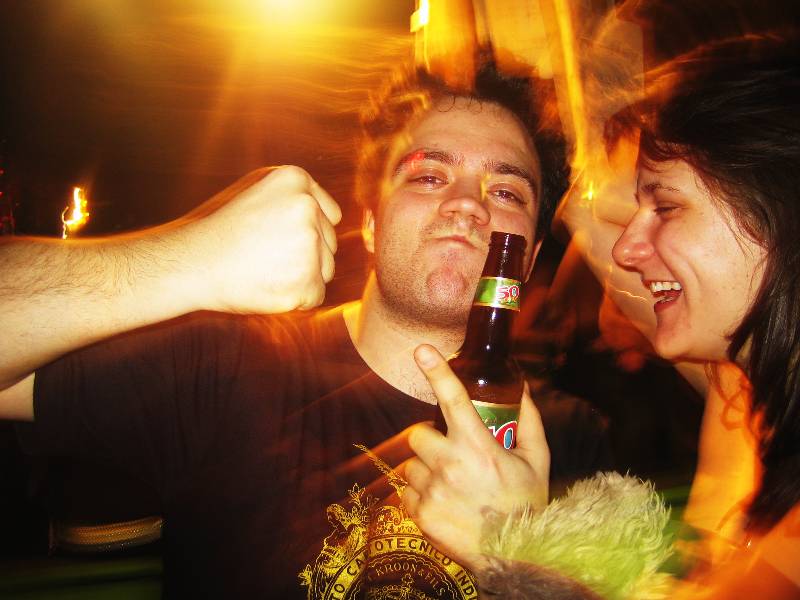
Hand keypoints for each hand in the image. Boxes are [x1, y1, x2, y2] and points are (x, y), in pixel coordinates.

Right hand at [177, 165, 340, 313]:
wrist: (190, 263)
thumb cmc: (219, 230)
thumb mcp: (255, 190)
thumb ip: (294, 195)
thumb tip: (332, 214)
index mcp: (296, 179)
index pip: (330, 215)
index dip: (304, 230)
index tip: (273, 235)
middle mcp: (307, 207)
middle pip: (329, 243)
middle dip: (304, 254)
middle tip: (262, 254)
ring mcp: (308, 243)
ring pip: (325, 270)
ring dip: (302, 276)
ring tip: (264, 269)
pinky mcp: (305, 280)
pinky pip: (316, 296)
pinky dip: (296, 299)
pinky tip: (267, 286)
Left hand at [402, 344, 549, 570]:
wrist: (515, 556)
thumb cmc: (526, 504)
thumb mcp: (537, 460)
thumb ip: (529, 421)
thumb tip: (522, 387)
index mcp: (478, 446)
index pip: (454, 399)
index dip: (436, 371)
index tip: (421, 350)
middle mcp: (451, 465)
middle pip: (418, 434)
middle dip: (430, 439)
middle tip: (449, 452)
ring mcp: (433, 490)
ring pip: (411, 464)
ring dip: (426, 469)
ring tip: (450, 484)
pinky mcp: (420, 514)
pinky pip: (406, 492)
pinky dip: (420, 495)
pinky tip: (442, 503)